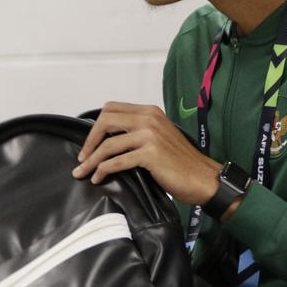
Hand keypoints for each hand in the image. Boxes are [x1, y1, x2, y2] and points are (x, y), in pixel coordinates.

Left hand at [72, 101, 220, 205]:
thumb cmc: (181, 163)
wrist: (203, 178)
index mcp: (150, 112)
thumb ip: (138, 132)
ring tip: (83, 172)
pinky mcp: (150, 154)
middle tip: (82, 157)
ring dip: (91, 160)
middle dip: (89, 141)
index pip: (111, 108)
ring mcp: (150, 135)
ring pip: (108, 145)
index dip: (95, 126)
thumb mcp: (159, 137)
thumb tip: (108, 140)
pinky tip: (99, 178)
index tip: (89, 143)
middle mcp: (149, 119)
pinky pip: (117, 161)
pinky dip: (103, 170)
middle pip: (105, 121)